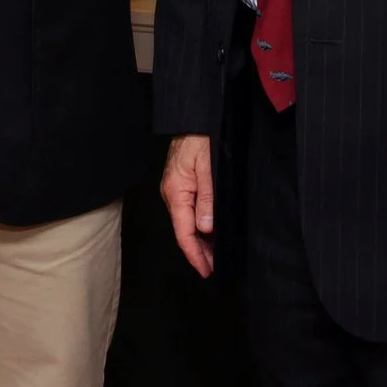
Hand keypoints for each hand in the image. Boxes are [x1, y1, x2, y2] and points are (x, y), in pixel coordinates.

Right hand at [161, 135, 215, 276]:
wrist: (194, 117)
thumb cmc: (202, 138)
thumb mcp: (209, 167)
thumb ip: (208, 197)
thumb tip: (206, 227)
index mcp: (176, 192)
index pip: (184, 232)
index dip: (195, 254)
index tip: (206, 270)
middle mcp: (172, 194)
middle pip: (184, 231)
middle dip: (198, 251)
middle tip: (214, 268)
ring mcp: (176, 189)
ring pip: (186, 222)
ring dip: (200, 240)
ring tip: (215, 255)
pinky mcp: (182, 184)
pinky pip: (189, 211)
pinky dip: (199, 225)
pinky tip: (210, 232)